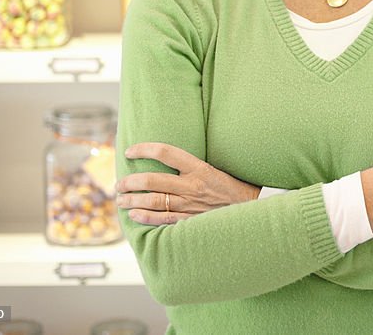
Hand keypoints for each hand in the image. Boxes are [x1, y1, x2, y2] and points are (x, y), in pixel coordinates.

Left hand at [116, 142, 259, 225]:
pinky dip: (145, 218)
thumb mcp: (215, 169)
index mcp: (200, 169)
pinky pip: (162, 220)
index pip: (166, 153)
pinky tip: (133, 215)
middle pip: (152, 181)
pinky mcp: (190, 222)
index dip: (144, 150)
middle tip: (120, 183)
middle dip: (130, 181)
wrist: (252, 211)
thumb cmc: (233, 188)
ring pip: (153, 202)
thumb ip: (192, 166)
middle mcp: (193, 186)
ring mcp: (190, 206)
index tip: (130, 151)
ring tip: (120, 199)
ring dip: (132, 201)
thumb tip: (167, 157)